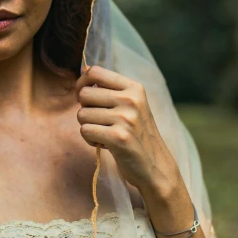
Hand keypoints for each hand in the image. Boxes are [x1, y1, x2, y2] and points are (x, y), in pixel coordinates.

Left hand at [75, 65, 180, 197]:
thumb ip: (110, 90)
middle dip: (85, 109)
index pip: (95, 72)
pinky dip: (89, 140)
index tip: (83, 96)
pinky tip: (104, 144)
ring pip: (82, 114)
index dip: (82, 83)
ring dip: (88, 127)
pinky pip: (85, 131)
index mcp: (134, 88)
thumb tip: (82, 71)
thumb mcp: (132, 106)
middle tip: (98, 121)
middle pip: (84, 94)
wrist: (156, 166)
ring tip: (104, 133)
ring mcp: (126, 118)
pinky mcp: (118, 137)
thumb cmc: (137, 134)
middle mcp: (131, 100)